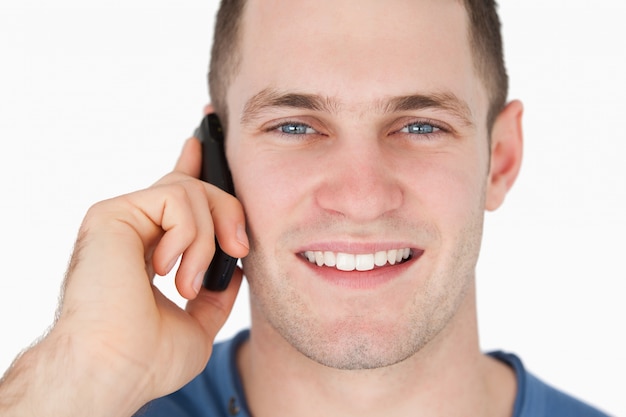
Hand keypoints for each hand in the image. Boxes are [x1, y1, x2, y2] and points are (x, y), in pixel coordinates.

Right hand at [0, 135, 248, 415]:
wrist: (115, 369)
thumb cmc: (147, 356)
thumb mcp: (198, 320)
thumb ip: (216, 290)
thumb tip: (234, 264)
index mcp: (150, 246)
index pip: (174, 192)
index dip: (192, 162)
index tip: (203, 139)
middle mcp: (134, 227)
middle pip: (194, 186)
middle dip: (228, 211)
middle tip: (237, 249)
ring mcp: (122, 217)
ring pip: (190, 190)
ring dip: (206, 240)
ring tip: (187, 284)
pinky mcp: (113, 213)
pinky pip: (176, 199)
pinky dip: (188, 237)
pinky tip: (166, 271)